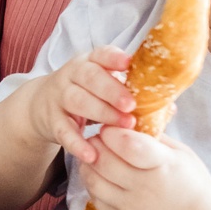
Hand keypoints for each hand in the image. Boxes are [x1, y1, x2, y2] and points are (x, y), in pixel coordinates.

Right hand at [23, 47, 134, 164]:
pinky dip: (77, 144)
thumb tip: (169, 108)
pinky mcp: (51, 121)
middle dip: (112, 90)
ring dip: (102, 113)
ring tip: (124, 126)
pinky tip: (92, 155)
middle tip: (131, 105)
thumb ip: (131, 94)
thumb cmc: (86, 95)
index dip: (114, 58)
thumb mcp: (103, 87)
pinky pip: (64, 131)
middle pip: (90, 77)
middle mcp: (72, 75)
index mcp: (89, 62)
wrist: (41, 106)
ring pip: (77, 100)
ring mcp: (59, 97)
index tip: (129, 64)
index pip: (101, 54)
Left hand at [83, 127, 210, 209]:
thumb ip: (153, 136)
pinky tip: (103, 177)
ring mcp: (131, 208)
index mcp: (164, 166)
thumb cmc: (193, 184)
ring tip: (97, 157)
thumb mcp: (181, 154)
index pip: (128, 144)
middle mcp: (145, 189)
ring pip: (93, 180)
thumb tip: (128, 117)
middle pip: (103, 160)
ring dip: (89, 164)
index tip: (111, 128)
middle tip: (100, 139)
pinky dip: (94, 184)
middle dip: (96, 144)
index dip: (113, 132)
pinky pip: (96, 199)